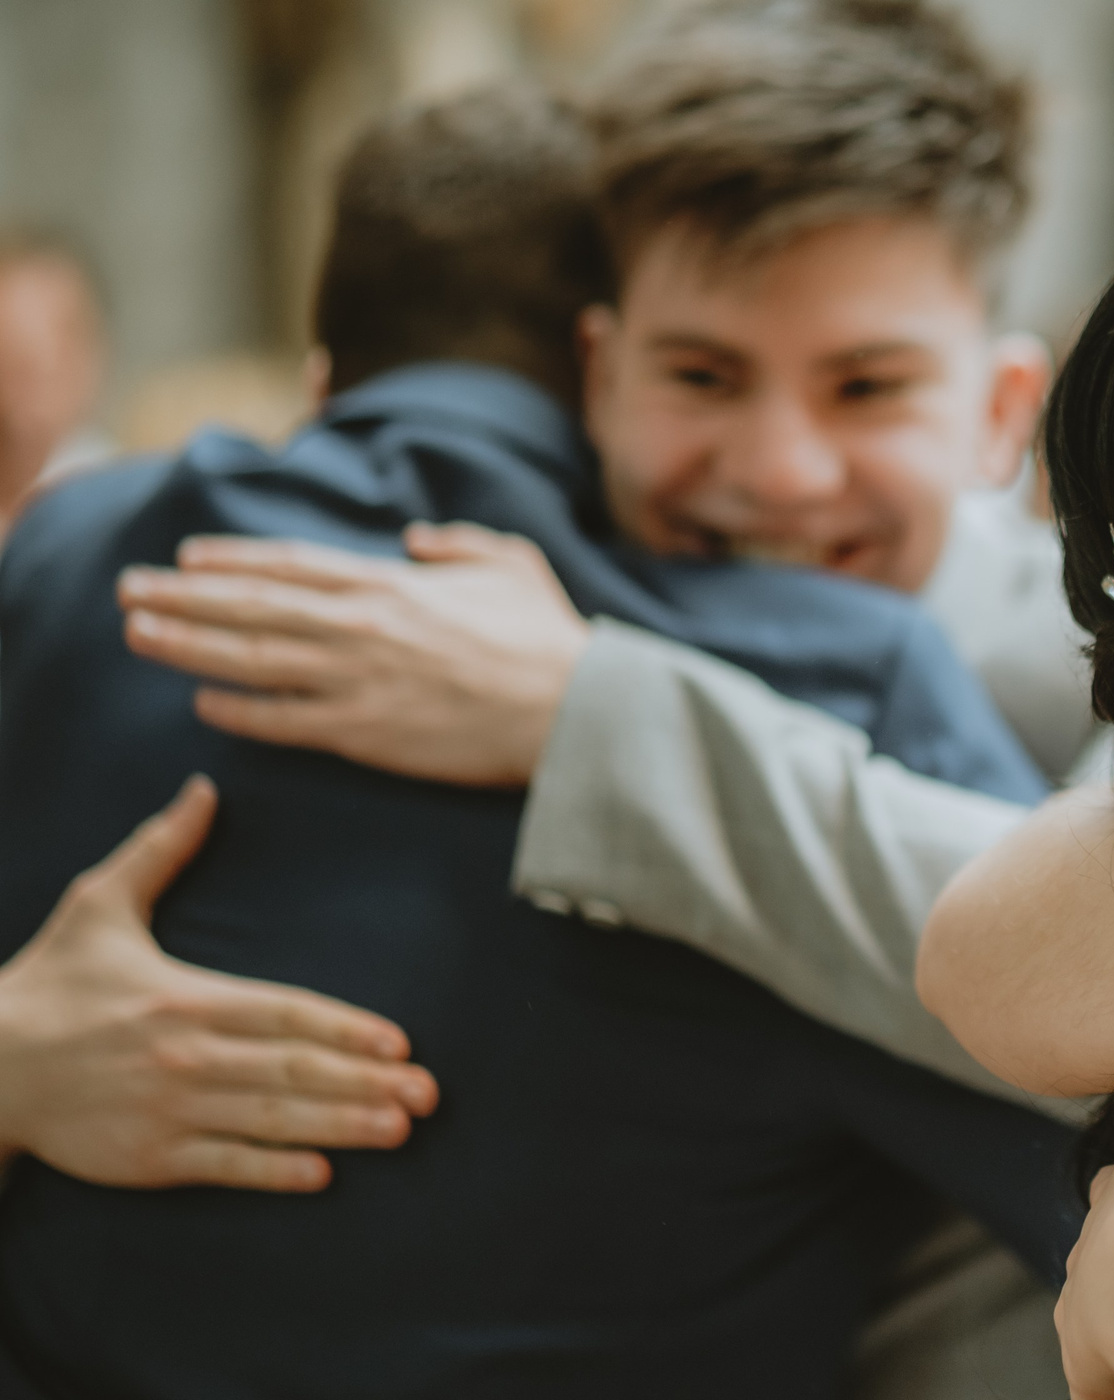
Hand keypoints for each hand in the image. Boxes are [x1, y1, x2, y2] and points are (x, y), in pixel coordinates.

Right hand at [0, 777, 439, 1191]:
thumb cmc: (50, 982)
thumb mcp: (98, 904)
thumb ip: (160, 850)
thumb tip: (203, 789)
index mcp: (183, 998)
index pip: (284, 1012)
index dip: (346, 1029)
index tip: (400, 1043)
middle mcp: (184, 1055)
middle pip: (291, 1071)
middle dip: (365, 1083)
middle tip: (427, 1093)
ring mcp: (167, 1110)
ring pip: (270, 1121)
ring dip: (340, 1127)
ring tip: (398, 1128)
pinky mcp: (146, 1158)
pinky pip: (223, 1167)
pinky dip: (272, 1172)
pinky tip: (322, 1175)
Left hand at [117, 521, 589, 786]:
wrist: (572, 709)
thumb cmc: (548, 637)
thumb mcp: (510, 563)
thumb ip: (456, 545)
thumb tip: (417, 539)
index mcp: (390, 583)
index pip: (289, 565)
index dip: (231, 561)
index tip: (185, 558)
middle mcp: (359, 626)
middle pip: (250, 607)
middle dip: (182, 597)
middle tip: (128, 591)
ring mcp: (357, 680)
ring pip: (250, 658)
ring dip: (187, 645)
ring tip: (137, 635)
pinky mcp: (366, 733)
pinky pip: (284, 721)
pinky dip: (239, 710)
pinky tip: (204, 701)